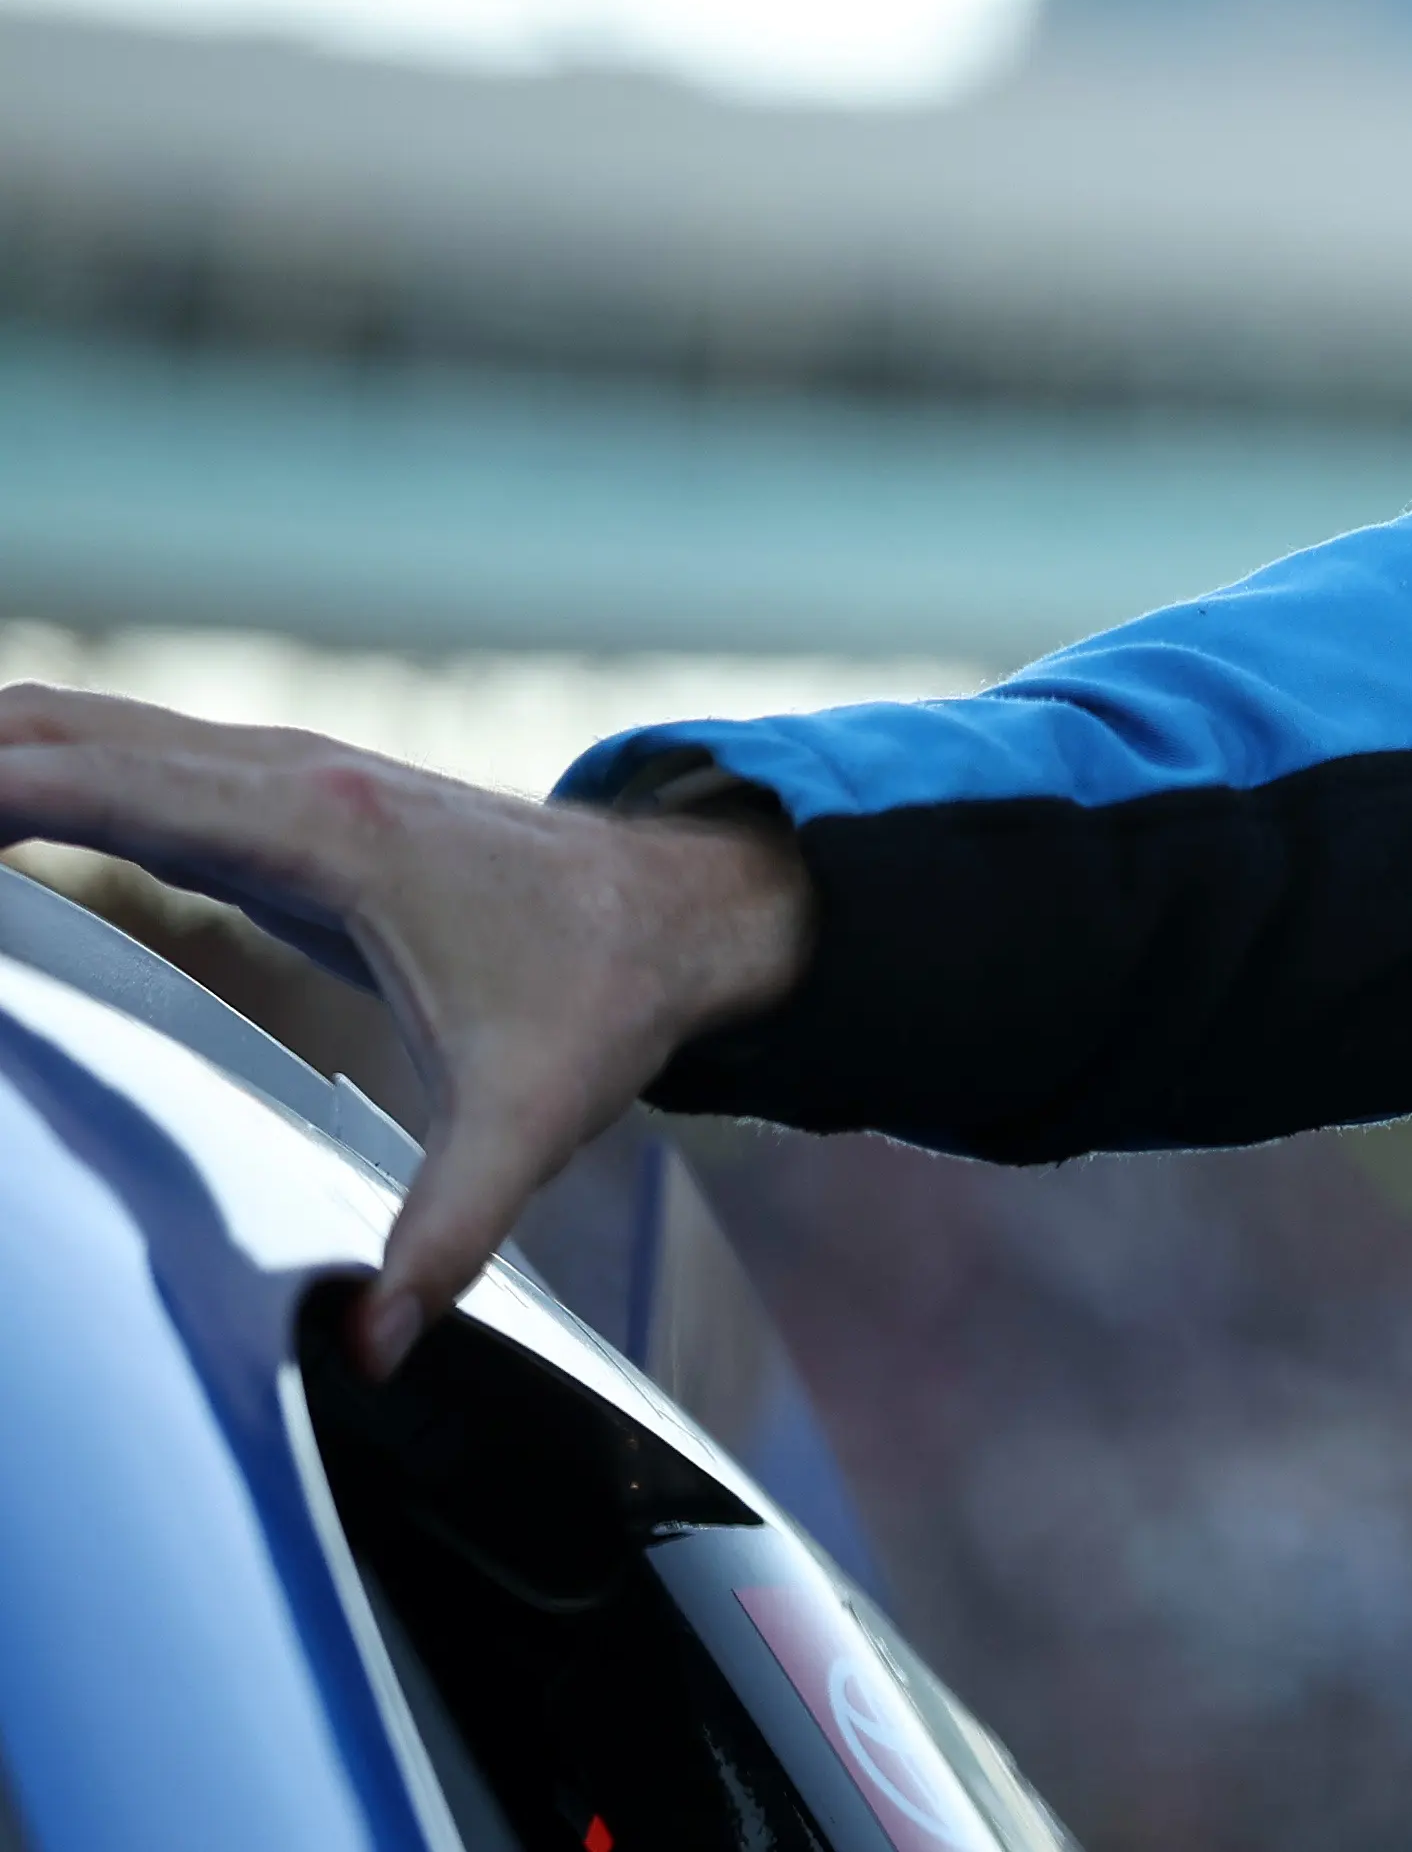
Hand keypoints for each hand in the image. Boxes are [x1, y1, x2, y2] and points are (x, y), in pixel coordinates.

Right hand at [0, 684, 810, 1375]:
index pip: (100, 784)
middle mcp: (285, 773)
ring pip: (73, 721)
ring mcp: (274, 769)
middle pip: (55, 728)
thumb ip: (448, 1236)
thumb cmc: (604, 999)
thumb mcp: (537, 1122)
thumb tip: (371, 1351)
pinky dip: (16, 759)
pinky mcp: (270, 790)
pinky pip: (110, 751)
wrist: (685, 907)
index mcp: (319, 833)